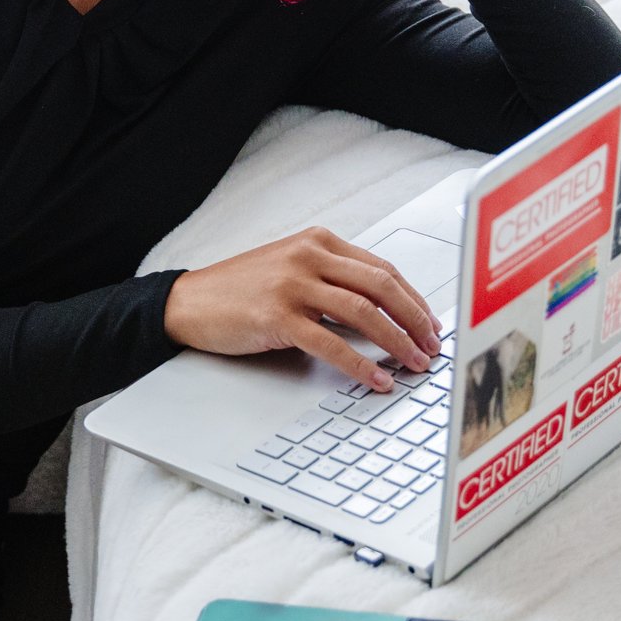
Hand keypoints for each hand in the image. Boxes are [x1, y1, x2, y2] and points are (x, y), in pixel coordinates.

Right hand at [162, 227, 443, 390]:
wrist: (188, 302)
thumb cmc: (239, 290)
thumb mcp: (290, 270)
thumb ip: (330, 281)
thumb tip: (380, 314)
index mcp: (318, 241)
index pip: (382, 268)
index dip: (413, 299)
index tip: (430, 323)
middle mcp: (309, 256)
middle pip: (381, 285)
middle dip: (414, 319)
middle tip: (431, 346)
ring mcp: (293, 284)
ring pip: (363, 312)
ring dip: (396, 341)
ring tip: (413, 363)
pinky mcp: (277, 316)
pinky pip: (331, 343)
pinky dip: (360, 364)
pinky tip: (376, 379)